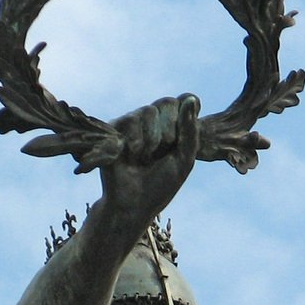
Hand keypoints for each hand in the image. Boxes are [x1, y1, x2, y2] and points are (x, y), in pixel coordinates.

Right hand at [99, 93, 200, 226]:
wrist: (133, 204)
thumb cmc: (160, 186)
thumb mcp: (184, 161)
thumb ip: (190, 131)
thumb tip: (190, 100)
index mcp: (172, 127)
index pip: (184, 100)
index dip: (186, 112)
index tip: (183, 135)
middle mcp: (152, 121)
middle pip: (166, 102)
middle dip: (169, 129)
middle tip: (162, 152)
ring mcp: (132, 123)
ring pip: (147, 110)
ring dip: (151, 139)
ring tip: (144, 159)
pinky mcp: (113, 129)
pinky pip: (129, 120)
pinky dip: (135, 141)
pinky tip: (131, 157)